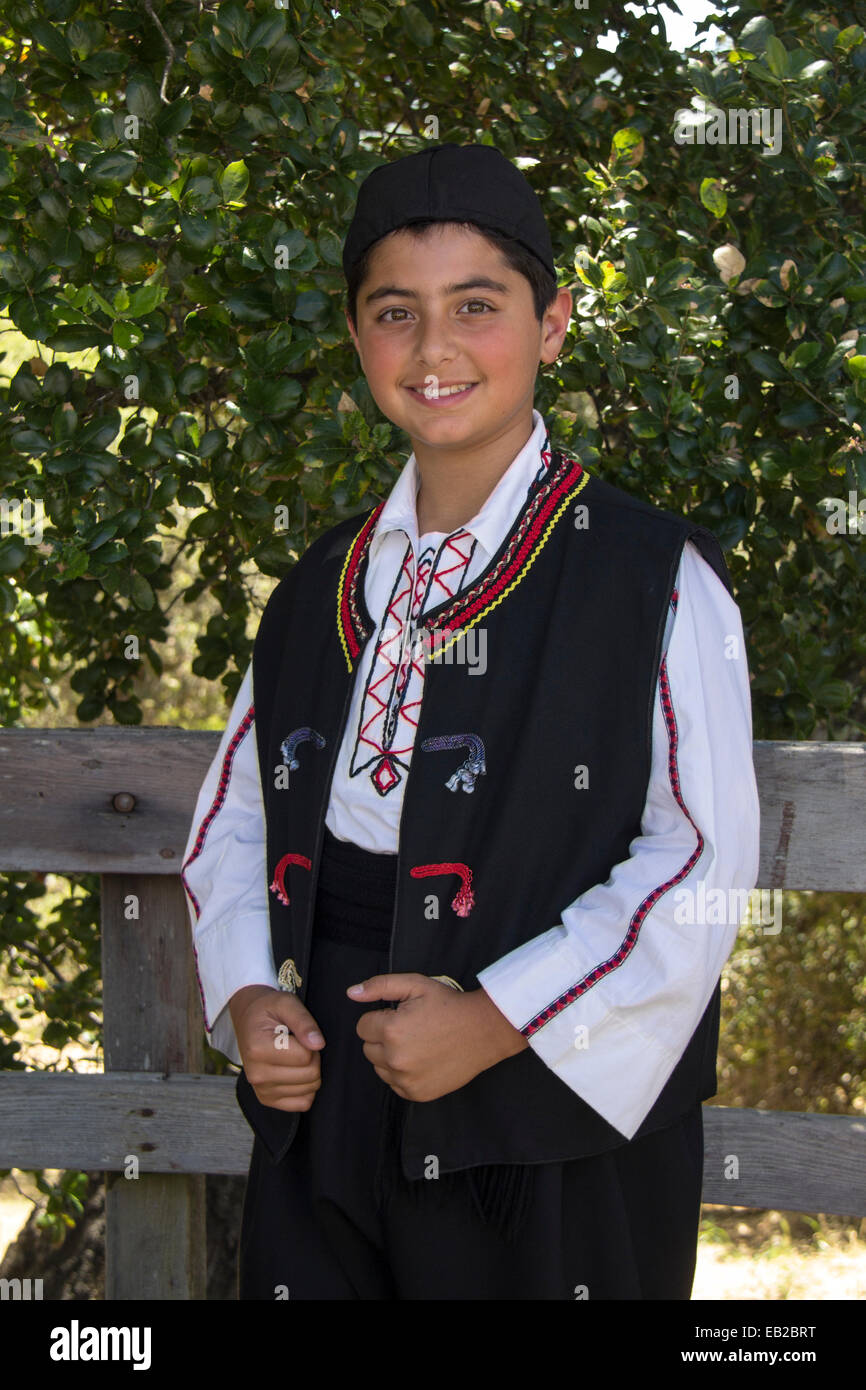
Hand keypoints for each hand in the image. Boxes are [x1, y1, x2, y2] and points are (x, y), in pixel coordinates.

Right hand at [228, 984, 325, 1111]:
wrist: (247, 1019)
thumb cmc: (268, 1009)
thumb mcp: (286, 1003)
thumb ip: (304, 1022)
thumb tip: (319, 1044)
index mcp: (258, 1049)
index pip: (306, 1057)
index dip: (312, 1042)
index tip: (300, 1033)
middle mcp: (257, 1074)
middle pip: (310, 1075)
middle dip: (313, 1058)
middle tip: (301, 1043)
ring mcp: (261, 1090)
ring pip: (309, 1090)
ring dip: (310, 1072)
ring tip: (295, 1055)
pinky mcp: (267, 1099)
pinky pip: (302, 1103)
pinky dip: (306, 1088)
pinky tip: (295, 1071)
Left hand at [347, 974, 527, 1102]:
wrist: (484, 1031)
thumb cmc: (449, 1005)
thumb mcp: (415, 984)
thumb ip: (380, 986)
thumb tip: (351, 993)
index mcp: (391, 1030)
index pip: (362, 1026)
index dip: (380, 1018)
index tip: (400, 1015)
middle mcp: (395, 1059)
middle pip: (368, 1048)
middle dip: (383, 1037)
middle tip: (410, 1028)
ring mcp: (406, 1079)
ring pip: (379, 1068)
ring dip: (390, 1056)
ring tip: (417, 1043)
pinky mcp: (417, 1094)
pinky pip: (394, 1084)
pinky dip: (402, 1073)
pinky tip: (422, 1060)